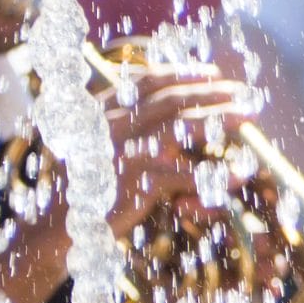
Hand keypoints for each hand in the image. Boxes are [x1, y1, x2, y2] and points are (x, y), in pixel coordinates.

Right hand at [101, 67, 254, 239]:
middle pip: (168, 99)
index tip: (214, 73)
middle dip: (209, 91)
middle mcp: (109, 126)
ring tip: (247, 116)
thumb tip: (175, 116)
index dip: (182, 75)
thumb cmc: (85, 189)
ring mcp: (121, 153)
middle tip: (243, 92)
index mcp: (99, 112)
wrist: (56, 229)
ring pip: (179, 128)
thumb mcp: (99, 150)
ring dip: (218, 118)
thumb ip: (129, 129)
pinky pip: (186, 176)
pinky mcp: (135, 184)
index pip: (145, 83)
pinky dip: (215, 176)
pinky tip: (238, 174)